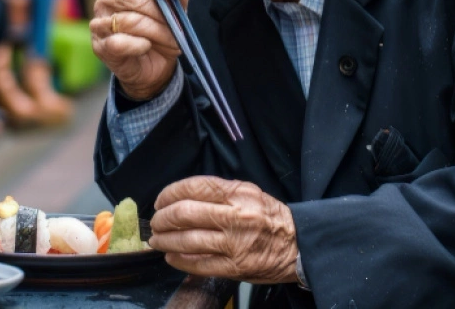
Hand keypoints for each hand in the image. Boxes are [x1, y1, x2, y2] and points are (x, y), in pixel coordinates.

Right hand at [91, 0, 189, 100]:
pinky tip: (146, 46)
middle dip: (161, 14)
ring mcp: (100, 22)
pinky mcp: (100, 45)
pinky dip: (138, 45)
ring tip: (170, 41)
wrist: (153, 69)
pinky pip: (119, 41)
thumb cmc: (161, 35)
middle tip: (178, 27)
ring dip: (156, 33)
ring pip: (130, 21)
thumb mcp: (175, 14)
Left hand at [150, 176, 299, 284]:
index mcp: (238, 194)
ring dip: (164, 240)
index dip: (170, 193)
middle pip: (184, 213)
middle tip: (155, 222)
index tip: (160, 200)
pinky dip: (178, 260)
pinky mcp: (234, 267)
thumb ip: (220, 193)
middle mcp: (235, 216)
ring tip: (157, 240)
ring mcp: (234, 244)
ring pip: (186, 240)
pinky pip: (197, 264)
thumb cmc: (271, 218)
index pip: (194, 187)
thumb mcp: (250, 194)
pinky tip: (171, 257)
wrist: (300, 245)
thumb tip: (183, 197)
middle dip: (162, 218)